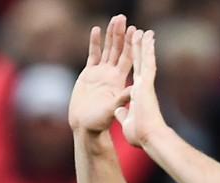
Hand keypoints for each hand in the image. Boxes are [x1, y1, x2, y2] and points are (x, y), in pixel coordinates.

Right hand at [69, 15, 135, 133]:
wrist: (85, 126)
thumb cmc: (99, 122)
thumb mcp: (112, 110)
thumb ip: (121, 98)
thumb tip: (134, 89)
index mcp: (119, 80)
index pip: (128, 58)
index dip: (130, 44)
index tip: (134, 30)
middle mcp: (112, 74)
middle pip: (118, 49)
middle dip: (120, 34)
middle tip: (122, 18)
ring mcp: (101, 73)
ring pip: (107, 49)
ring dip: (110, 35)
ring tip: (114, 20)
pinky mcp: (89, 74)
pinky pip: (93, 55)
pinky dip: (95, 43)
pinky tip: (96, 30)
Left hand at [114, 29, 169, 146]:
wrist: (148, 138)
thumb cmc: (140, 134)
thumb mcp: (127, 121)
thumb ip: (123, 114)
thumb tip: (118, 111)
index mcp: (136, 93)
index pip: (134, 73)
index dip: (132, 61)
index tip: (132, 51)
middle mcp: (141, 86)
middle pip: (139, 62)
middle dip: (138, 48)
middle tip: (139, 34)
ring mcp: (145, 84)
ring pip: (145, 59)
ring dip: (144, 44)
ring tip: (144, 31)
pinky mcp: (147, 85)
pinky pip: (147, 63)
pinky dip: (148, 50)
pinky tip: (147, 38)